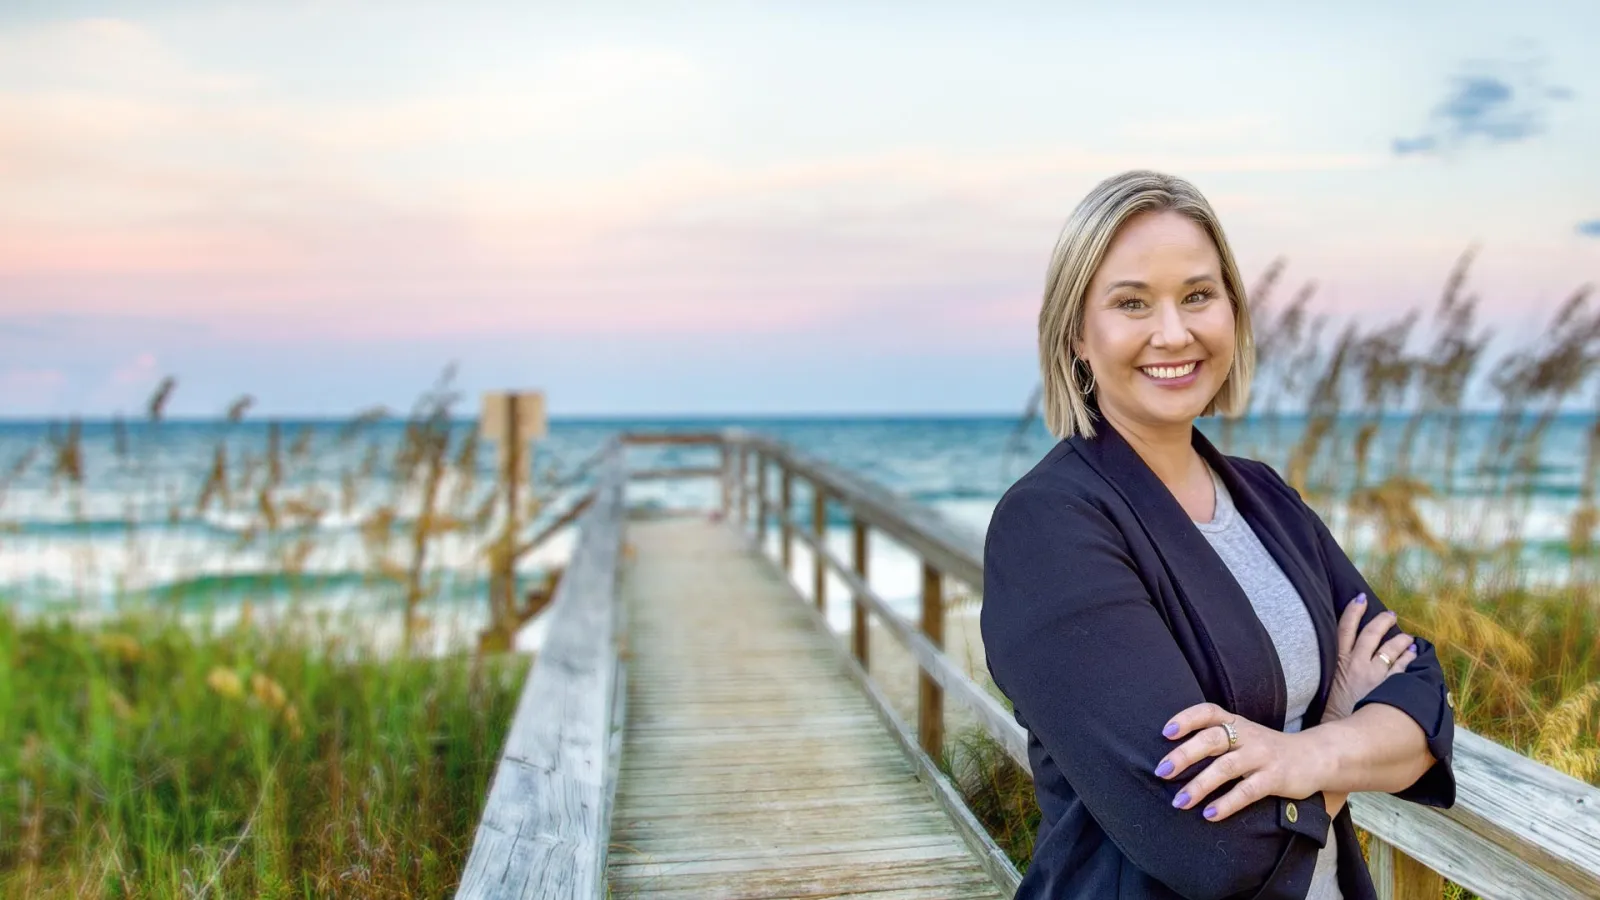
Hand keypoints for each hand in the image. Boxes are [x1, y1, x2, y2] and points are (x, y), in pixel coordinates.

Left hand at [1156, 702, 1324, 821]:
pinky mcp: (1275, 778)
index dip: (1186, 719)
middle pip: (1211, 739)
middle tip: (1162, 772)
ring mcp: (1261, 756)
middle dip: (1184, 755)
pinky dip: (1227, 803)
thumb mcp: (1243, 735)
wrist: (1315, 757)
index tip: (1166, 732)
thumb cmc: (1267, 749)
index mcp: (1236, 722)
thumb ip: (1215, 738)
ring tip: (1179, 801)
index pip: (1208, 712)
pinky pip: (1247, 791)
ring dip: (1199, 785)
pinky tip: (1210, 814)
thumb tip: (1173, 756)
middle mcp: (1247, 735)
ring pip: (1225, 767)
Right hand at [1323, 592, 1416, 722]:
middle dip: (1381, 621)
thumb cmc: (1331, 716)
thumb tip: (1339, 671)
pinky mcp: (1388, 688)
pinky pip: (1402, 668)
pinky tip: (1414, 653)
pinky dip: (1409, 658)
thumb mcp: (1323, 691)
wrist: (1341, 735)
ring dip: (1399, 639)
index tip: (1360, 599)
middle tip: (1390, 615)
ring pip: (1389, 649)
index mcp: (1337, 663)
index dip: (1352, 611)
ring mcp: (1373, 675)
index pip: (1344, 629)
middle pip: (1370, 634)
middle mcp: (1356, 664)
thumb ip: (1334, 677)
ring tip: (1407, 636)